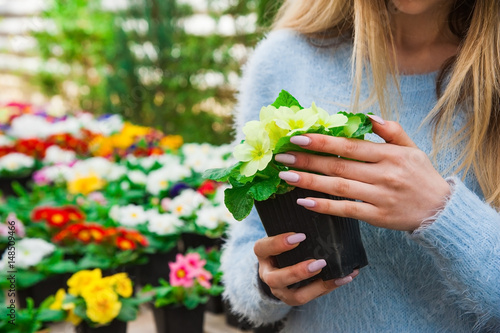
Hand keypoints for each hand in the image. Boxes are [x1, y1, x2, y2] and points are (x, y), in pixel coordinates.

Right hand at [254, 232, 358, 305]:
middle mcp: (268, 274)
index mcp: (263, 253)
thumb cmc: (284, 242)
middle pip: (276, 279)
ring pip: (295, 296)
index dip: (279, 243)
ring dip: (316, 286)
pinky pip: (313, 297)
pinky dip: (330, 287)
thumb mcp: (281, 232)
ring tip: (336, 275)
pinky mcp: (295, 298)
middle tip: (318, 263)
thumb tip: (314, 202)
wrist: (280, 266)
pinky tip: (345, 277)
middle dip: (297, 272)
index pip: (263, 248)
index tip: (300, 236)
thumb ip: (292, 224)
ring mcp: (281, 290)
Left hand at [276, 117, 450, 231]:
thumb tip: (367, 116)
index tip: (298, 137)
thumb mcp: (411, 149)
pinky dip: (325, 206)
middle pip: (339, 165)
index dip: (323, 141)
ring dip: (310, 181)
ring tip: (286, 175)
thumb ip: (391, 131)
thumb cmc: (421, 177)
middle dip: (308, 159)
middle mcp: (384, 174)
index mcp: (390, 154)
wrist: (441, 211)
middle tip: (282, 155)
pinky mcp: (377, 216)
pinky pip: (347, 210)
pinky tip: (304, 201)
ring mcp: (380, 196)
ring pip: (339, 187)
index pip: (350, 145)